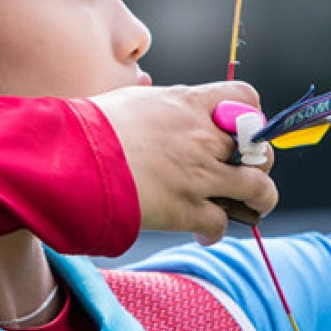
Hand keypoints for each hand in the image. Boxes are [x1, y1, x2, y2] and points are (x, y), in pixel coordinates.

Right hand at [90, 82, 278, 244]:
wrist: (70, 158)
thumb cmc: (90, 127)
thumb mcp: (134, 101)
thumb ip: (164, 108)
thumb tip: (170, 114)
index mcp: (188, 103)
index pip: (246, 99)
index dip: (250, 117)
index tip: (240, 130)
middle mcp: (201, 137)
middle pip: (260, 149)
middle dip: (257, 164)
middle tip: (243, 174)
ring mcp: (198, 175)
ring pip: (258, 189)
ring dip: (257, 201)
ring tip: (245, 208)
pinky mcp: (186, 209)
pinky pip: (221, 224)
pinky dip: (216, 231)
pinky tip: (201, 231)